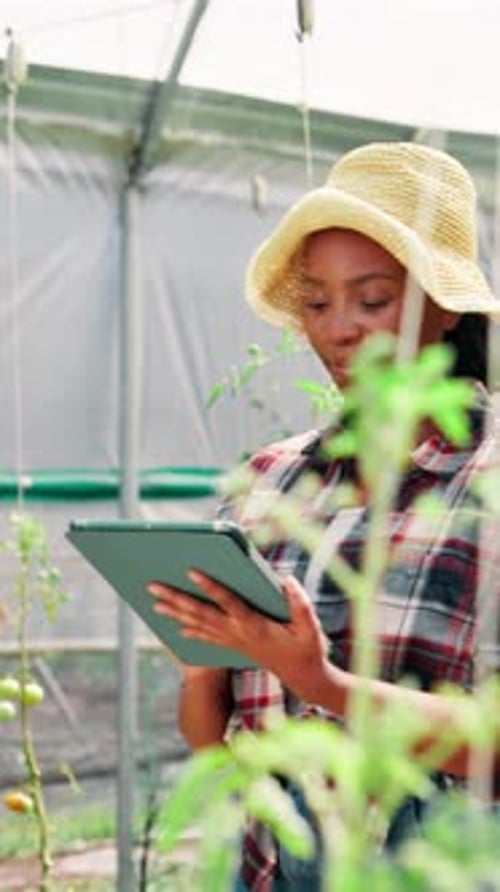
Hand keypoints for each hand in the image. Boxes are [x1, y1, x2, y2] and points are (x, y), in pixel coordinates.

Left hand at [148, 571, 330, 701]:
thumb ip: (298, 603)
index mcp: (254, 625)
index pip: (228, 601)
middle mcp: (237, 633)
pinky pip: (207, 637)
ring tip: (154, 603)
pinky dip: (190, 630)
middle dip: (176, 599)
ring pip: (199, 625)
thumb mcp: (310, 626)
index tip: (191, 571)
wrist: (303, 677)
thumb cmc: (307, 648)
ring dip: (175, 613)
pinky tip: (176, 627)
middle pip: (201, 613)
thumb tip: (285, 579)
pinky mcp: (234, 646)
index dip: (210, 586)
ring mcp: (233, 641)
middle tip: (152, 586)